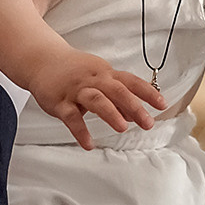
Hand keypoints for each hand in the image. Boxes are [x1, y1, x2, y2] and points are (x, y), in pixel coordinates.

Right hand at [27, 47, 165, 149]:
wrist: (42, 60)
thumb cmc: (74, 71)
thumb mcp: (98, 79)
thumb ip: (116, 97)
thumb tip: (135, 115)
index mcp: (106, 74)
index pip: (131, 81)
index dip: (148, 92)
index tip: (162, 105)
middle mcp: (93, 80)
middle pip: (117, 90)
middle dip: (134, 106)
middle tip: (148, 122)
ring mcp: (76, 90)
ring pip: (96, 99)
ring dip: (110, 113)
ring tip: (122, 128)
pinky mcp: (59, 102)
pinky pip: (71, 117)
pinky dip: (80, 131)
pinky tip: (89, 144)